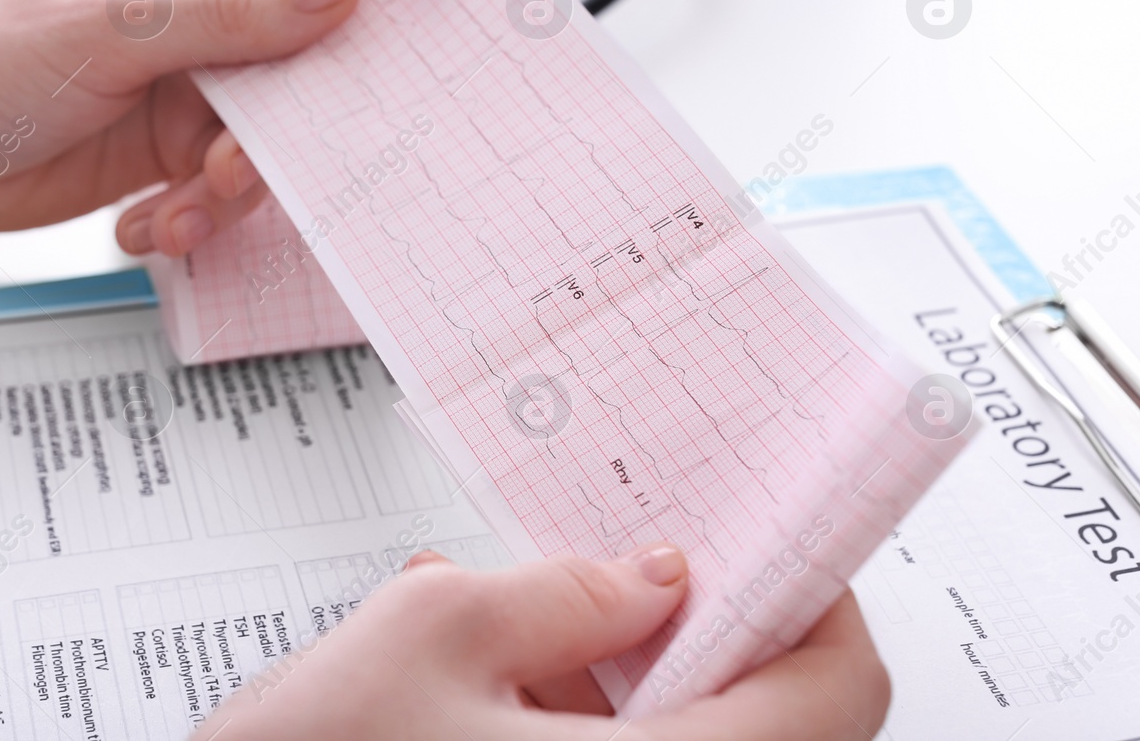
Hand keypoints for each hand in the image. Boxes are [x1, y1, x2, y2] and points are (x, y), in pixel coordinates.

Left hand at [0, 0, 358, 248]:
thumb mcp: (110, 36)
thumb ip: (228, 18)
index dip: (337, 12)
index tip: (379, 53)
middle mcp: (186, 31)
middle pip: (285, 81)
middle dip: (273, 140)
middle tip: (231, 171)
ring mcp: (175, 99)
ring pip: (254, 154)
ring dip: (222, 199)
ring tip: (173, 217)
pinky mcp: (159, 162)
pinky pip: (211, 200)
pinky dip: (188, 224)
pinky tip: (141, 227)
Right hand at [198, 545, 889, 740]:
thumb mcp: (430, 631)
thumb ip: (562, 591)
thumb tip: (653, 577)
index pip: (835, 693)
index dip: (814, 600)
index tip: (773, 543)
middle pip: (764, 722)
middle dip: (700, 630)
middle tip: (645, 562)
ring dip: (628, 677)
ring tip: (535, 611)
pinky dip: (579, 724)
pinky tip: (493, 674)